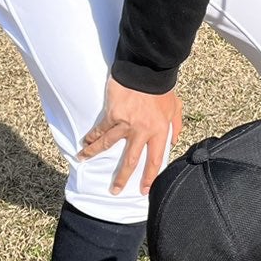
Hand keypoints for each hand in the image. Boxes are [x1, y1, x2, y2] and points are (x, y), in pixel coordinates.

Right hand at [78, 78, 180, 193]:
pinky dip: (92, 136)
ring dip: (94, 153)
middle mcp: (143, 131)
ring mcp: (126, 123)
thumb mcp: (176, 107)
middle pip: (131, 160)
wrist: (148, 69)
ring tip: (84, 160)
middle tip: (114, 190)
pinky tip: (85, 141)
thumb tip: (174, 142)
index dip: (149, 177)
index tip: (143, 190)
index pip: (155, 160)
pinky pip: (101, 129)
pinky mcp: (113, 114)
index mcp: (160, 131)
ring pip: (108, 145)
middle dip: (121, 177)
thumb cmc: (163, 87)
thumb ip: (176, 126)